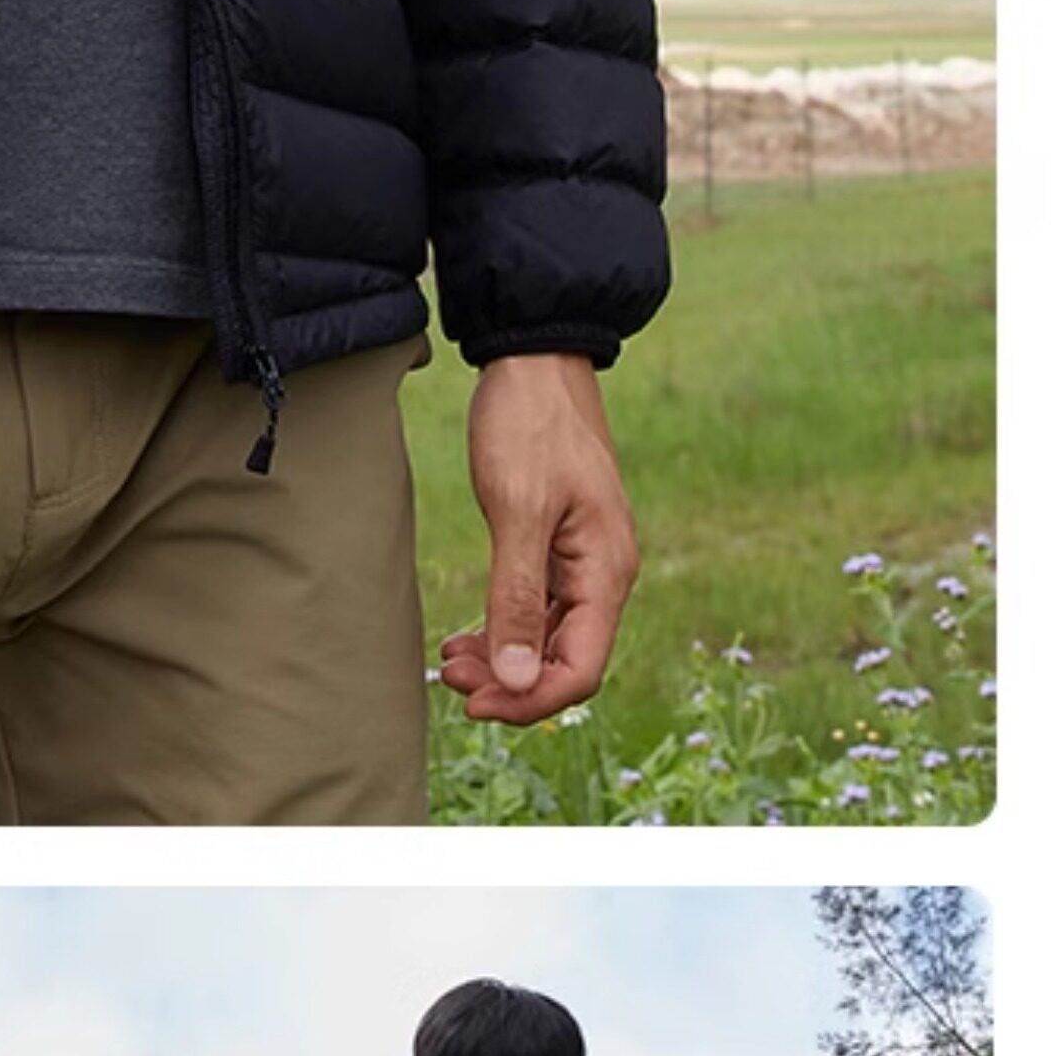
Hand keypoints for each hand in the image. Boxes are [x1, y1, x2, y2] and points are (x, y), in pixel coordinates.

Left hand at [439, 352, 638, 724]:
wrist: (533, 353)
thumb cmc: (529, 423)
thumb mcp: (518, 509)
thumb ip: (516, 596)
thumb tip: (516, 680)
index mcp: (606, 571)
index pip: (580, 670)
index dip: (529, 699)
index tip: (472, 703)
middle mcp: (604, 572)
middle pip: (564, 659)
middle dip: (509, 681)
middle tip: (449, 679)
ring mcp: (582, 556)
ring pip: (548, 634)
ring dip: (503, 655)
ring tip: (451, 660)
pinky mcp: (559, 539)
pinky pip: (538, 604)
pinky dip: (504, 623)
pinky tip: (467, 632)